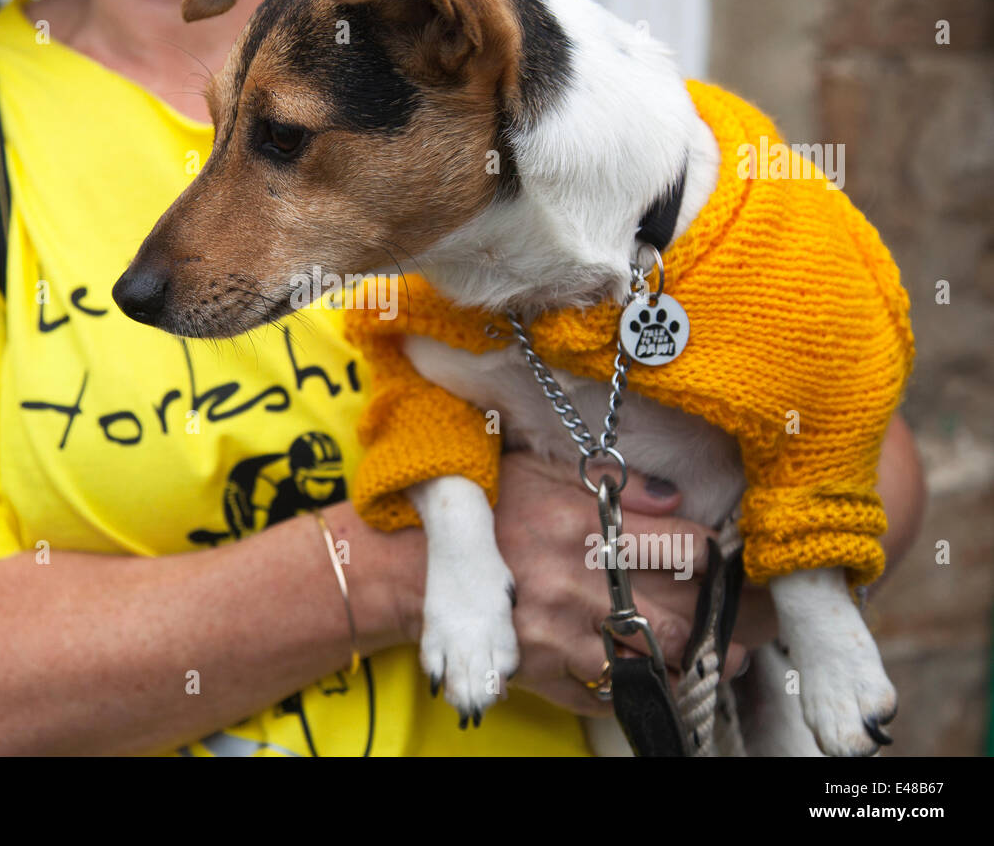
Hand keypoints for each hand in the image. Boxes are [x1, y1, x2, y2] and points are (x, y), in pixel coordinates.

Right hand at [491, 451, 748, 716]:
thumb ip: (611, 482)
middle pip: (684, 613)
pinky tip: (665, 678)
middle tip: (755, 617)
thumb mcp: (540, 472)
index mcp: (581, 525)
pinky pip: (610, 695)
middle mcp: (576, 583)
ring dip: (700, 662)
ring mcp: (560, 635)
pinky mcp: (544, 674)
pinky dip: (644, 689)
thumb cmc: (484, 512)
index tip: (735, 560)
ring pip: (657, 662)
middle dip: (730, 619)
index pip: (685, 547)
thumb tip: (677, 501)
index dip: (723, 558)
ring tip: (728, 656)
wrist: (414, 568)